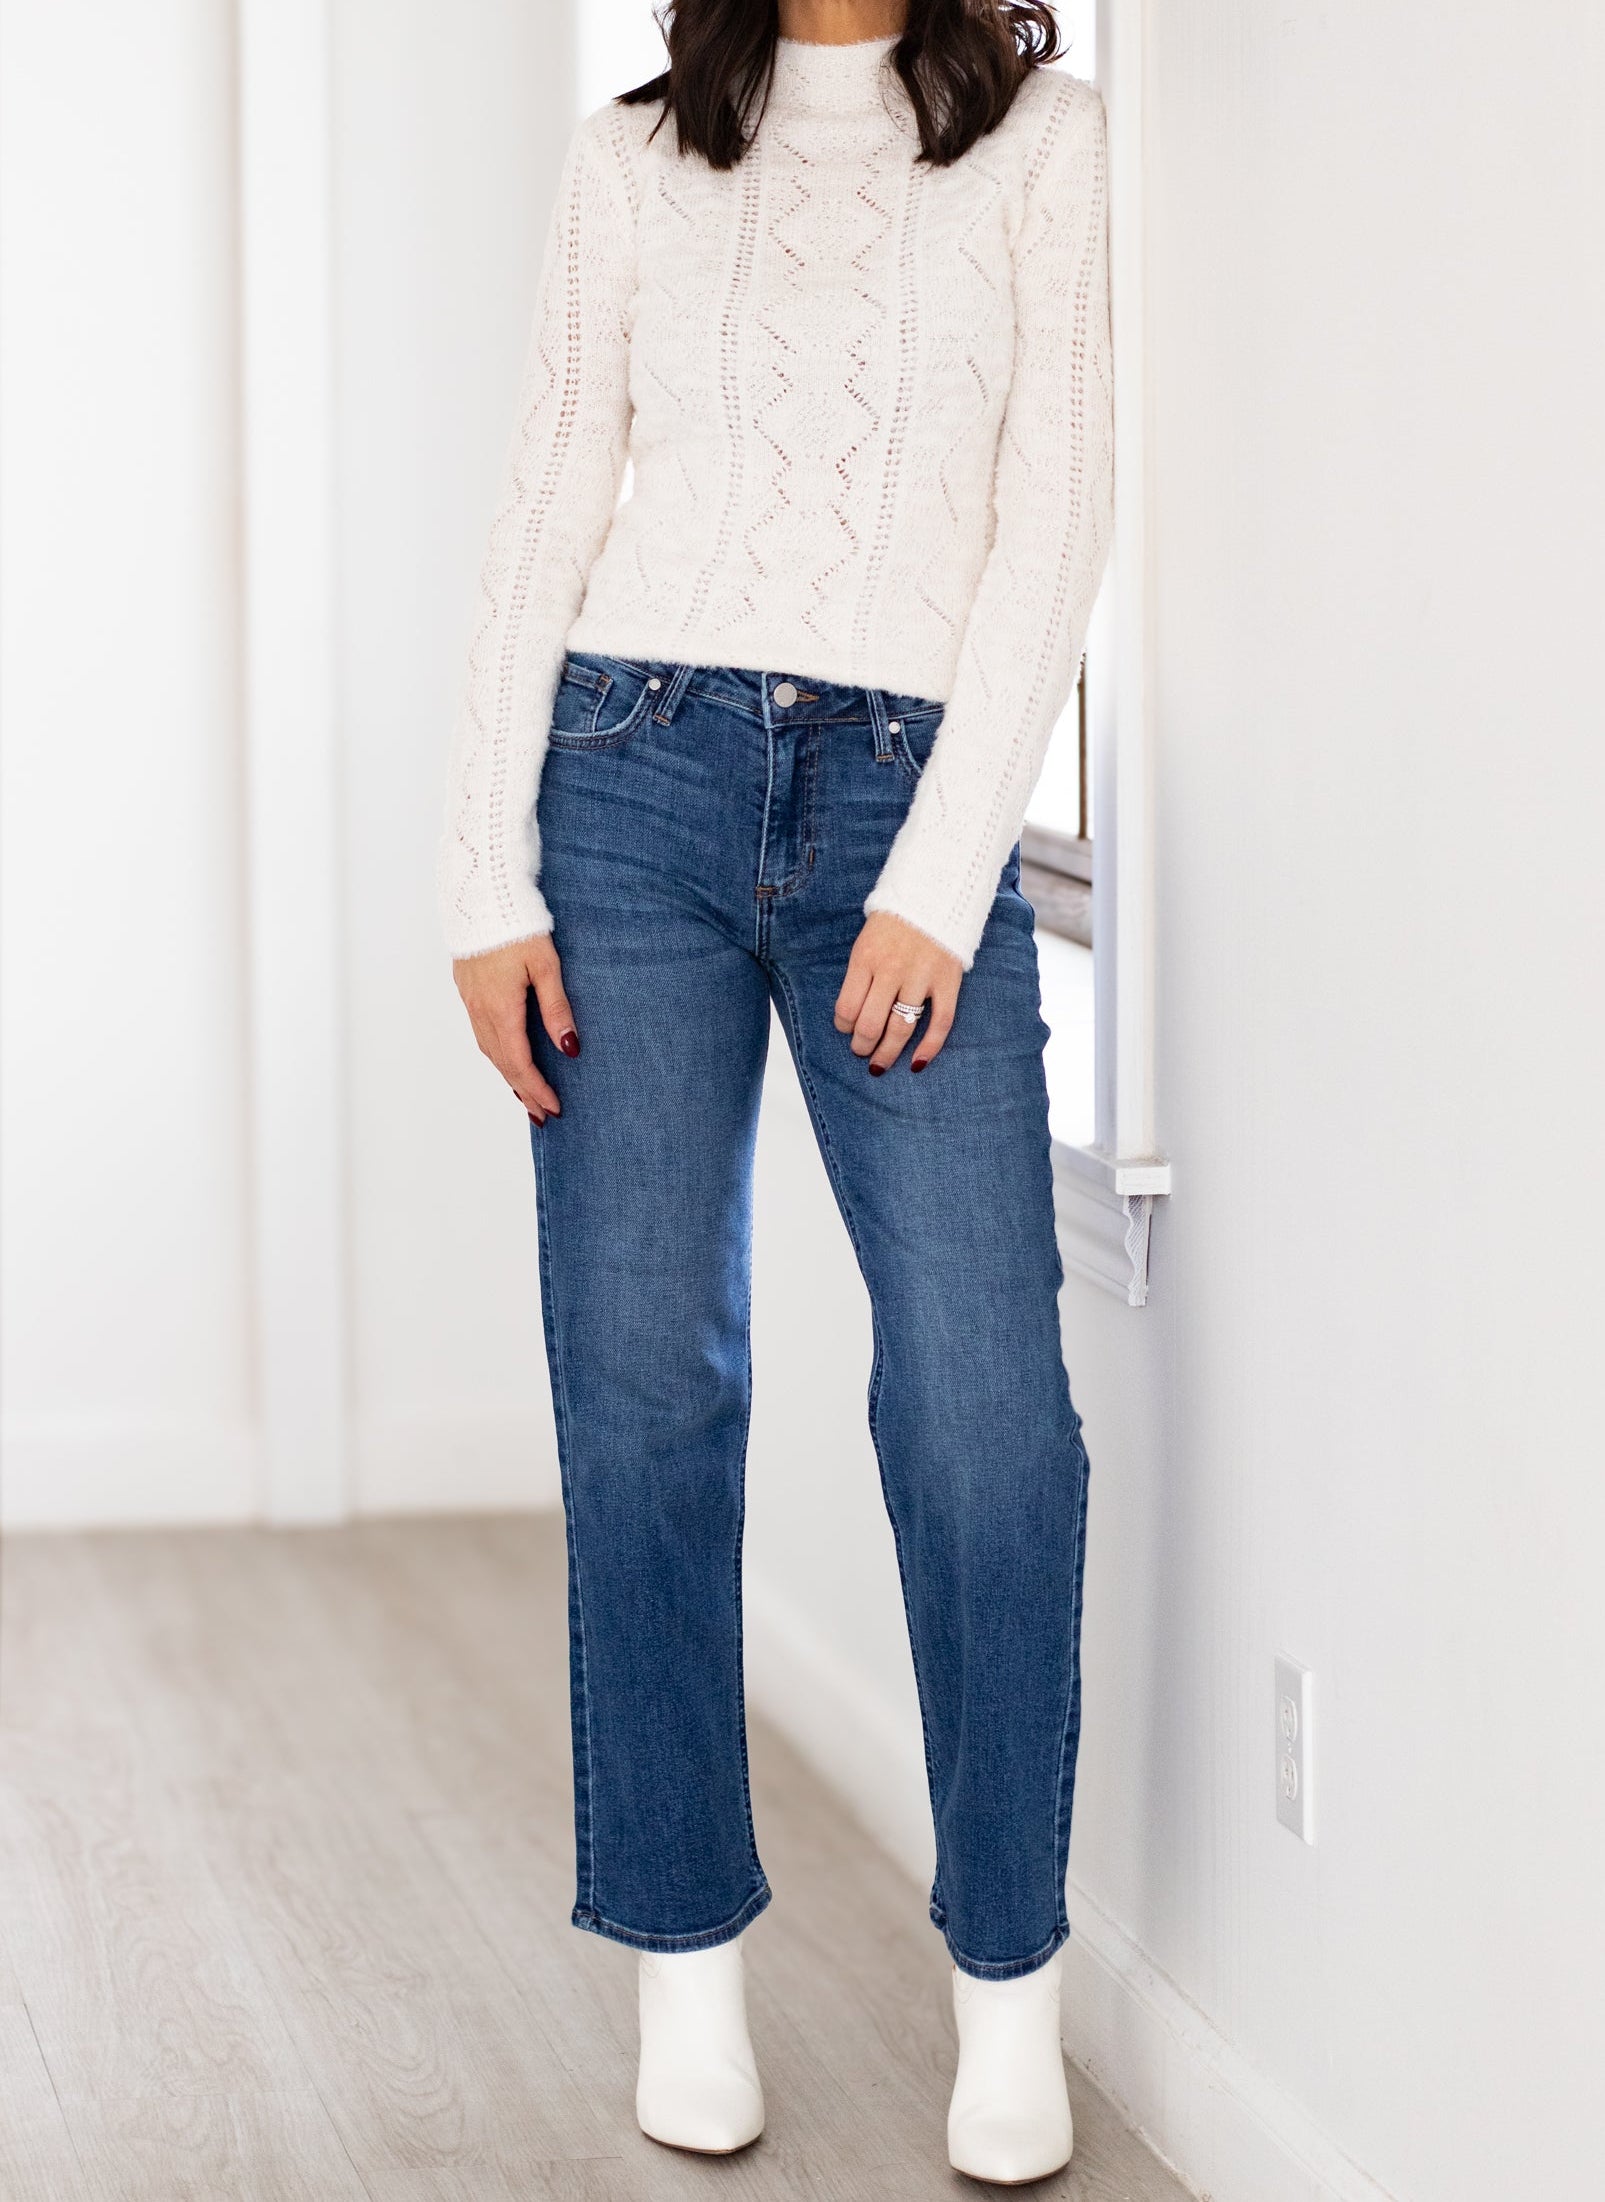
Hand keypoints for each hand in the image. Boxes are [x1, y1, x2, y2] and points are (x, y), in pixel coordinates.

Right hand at [453, 933, 578, 1124]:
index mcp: (501, 1007)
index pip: (519, 1062)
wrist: (481, 892)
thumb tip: (570, 1048)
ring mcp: (470, 999)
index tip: (553, 1107)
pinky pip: (480, 1032)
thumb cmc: (518, 924)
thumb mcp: (546, 965)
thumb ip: (557, 1009)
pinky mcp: (467, 988)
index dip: (536, 1088)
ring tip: (525, 1095)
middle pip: (502, 1063)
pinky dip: (495, 1054)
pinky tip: (505, 1057)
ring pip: (488, 1050)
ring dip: (507, 1076)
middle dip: (522, 1091)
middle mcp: (481, 1009)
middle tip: (541, 1114)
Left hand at [834, 912, 962, 1075]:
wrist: (937, 890)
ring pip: (900, 1029)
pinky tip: (916, 1063)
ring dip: (887, 1053)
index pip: (846, 1008)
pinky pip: (940, 1023)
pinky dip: (929, 1048)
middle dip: (862, 1046)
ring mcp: (922, 977)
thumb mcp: (867, 940)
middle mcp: (892, 970)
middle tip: (861, 1052)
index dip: (843, 1027)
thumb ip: (860, 974)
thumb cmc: (896, 919)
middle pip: (870, 1024)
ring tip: (879, 1064)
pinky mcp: (948, 981)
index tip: (846, 1029)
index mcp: (866, 958)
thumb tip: (852, 1014)